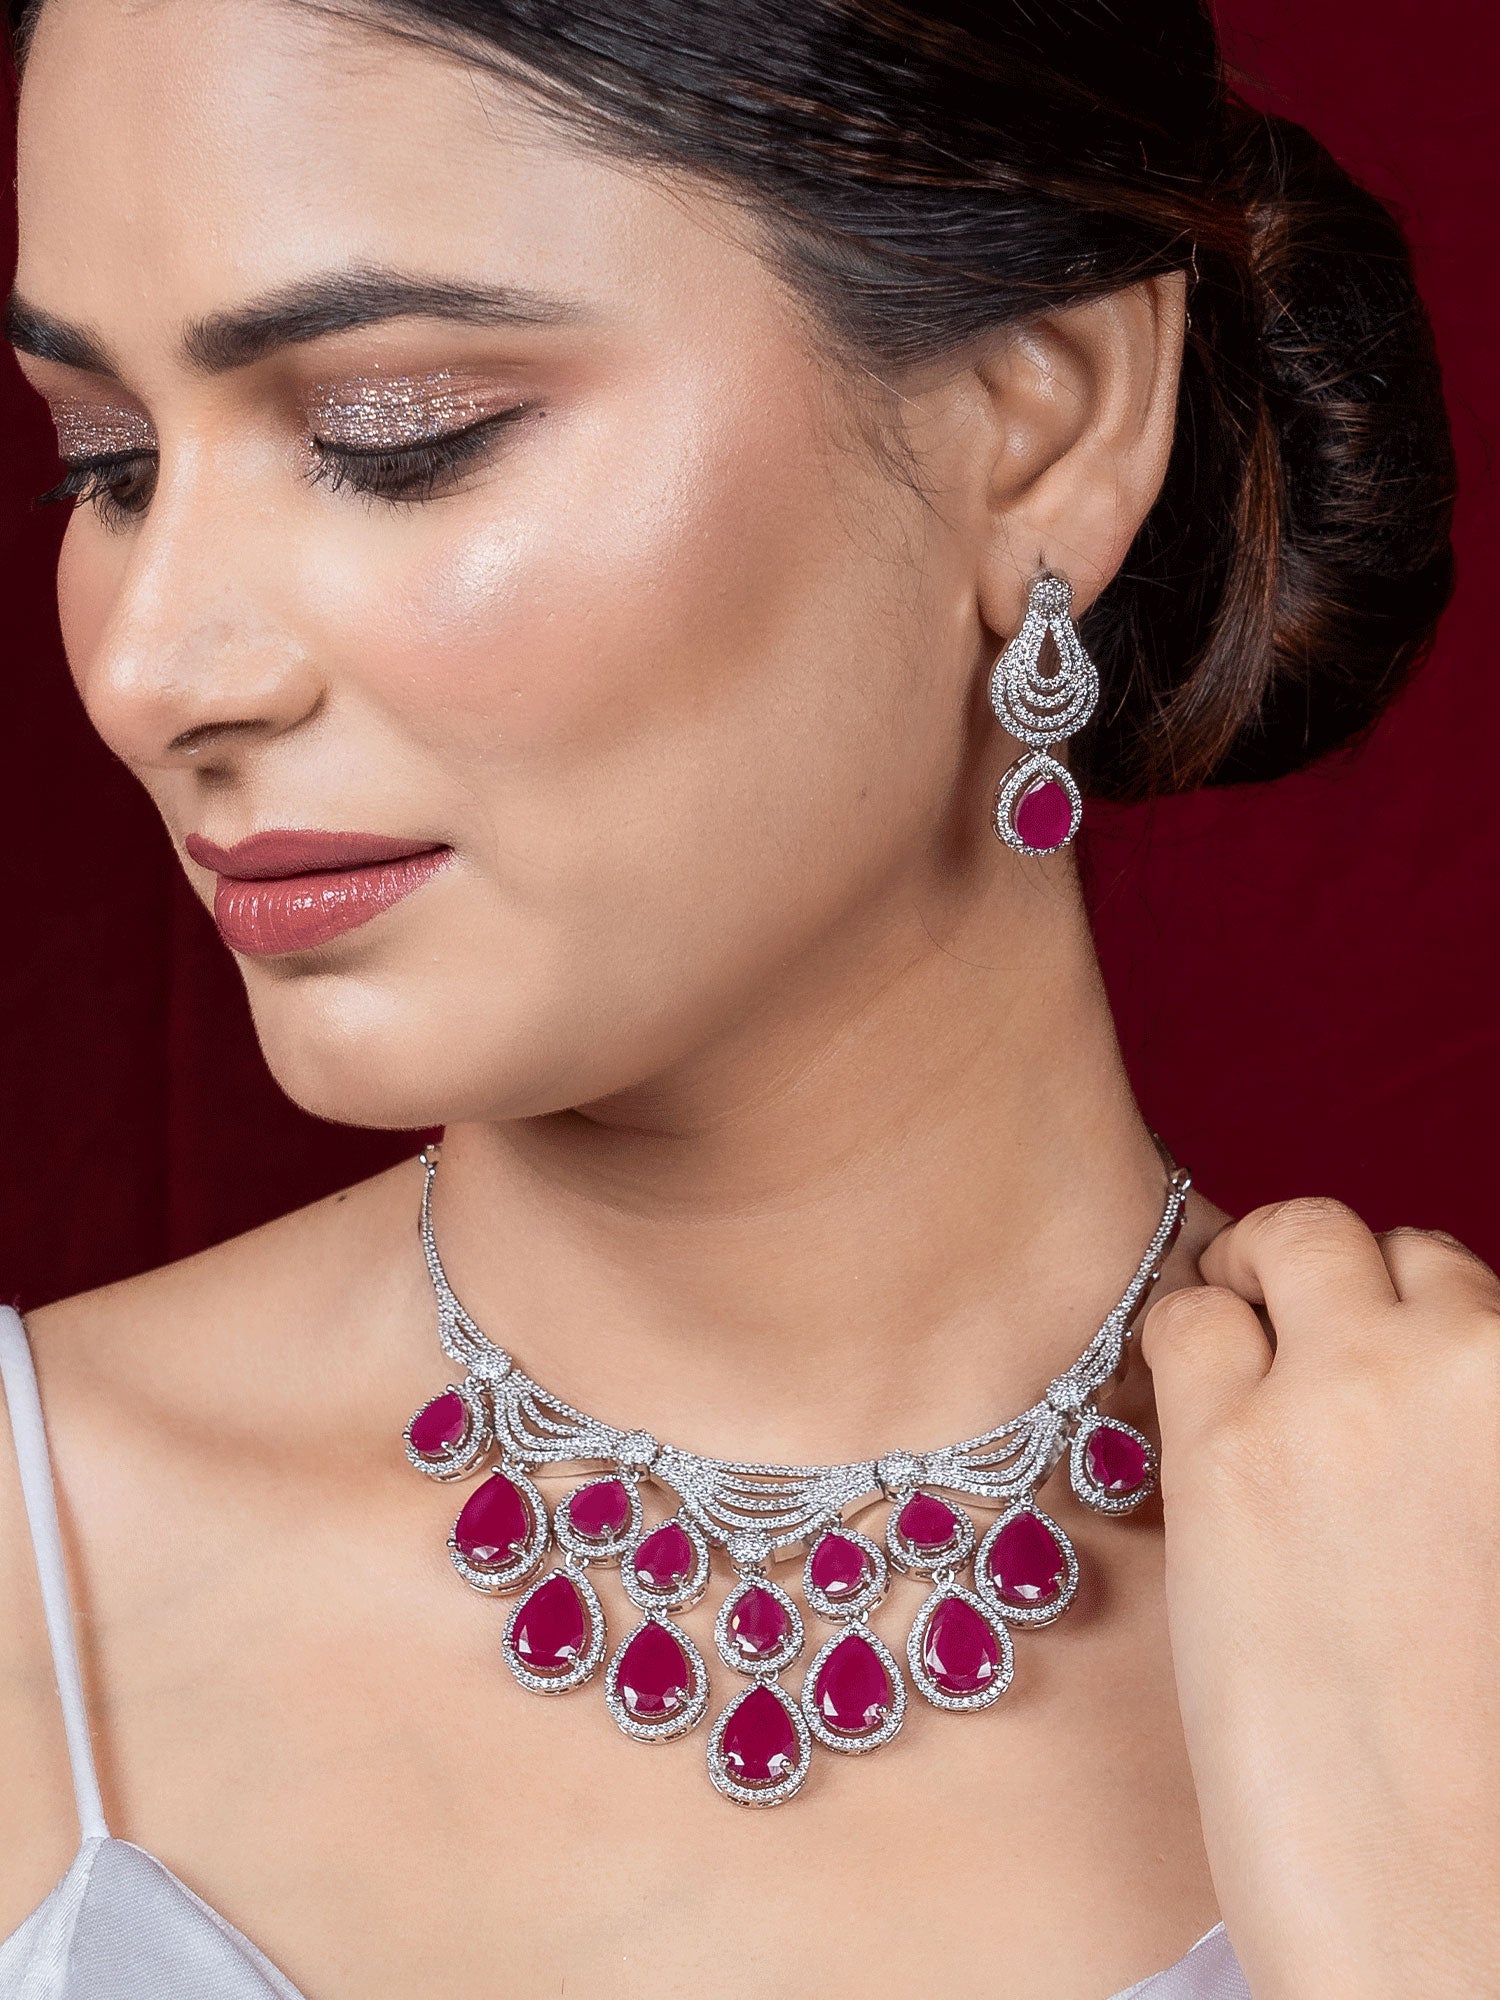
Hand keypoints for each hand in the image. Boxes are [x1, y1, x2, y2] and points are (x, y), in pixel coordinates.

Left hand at [1141, 1200, 1499, 1999]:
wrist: (1454, 1904)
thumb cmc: (1488, 1752)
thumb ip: (1470, 1445)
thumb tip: (1416, 1396)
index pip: (1466, 1282)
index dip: (1408, 1316)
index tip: (1374, 1361)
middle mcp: (1476, 1361)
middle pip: (1386, 1243)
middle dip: (1335, 1280)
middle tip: (1292, 1337)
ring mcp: (1351, 1391)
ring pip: (1289, 1237)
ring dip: (1254, 1282)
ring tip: (1233, 1347)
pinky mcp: (1230, 1446)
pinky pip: (1183, 1317)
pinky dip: (1179, 1341)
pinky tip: (1185, 1407)